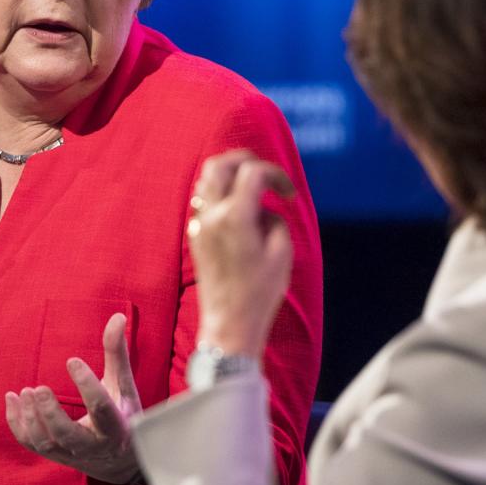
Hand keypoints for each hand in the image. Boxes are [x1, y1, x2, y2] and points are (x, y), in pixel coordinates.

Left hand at [4, 313, 142, 484]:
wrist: (120, 462)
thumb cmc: (124, 414)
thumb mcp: (124, 386)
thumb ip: (117, 354)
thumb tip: (117, 316)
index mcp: (116, 427)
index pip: (101, 409)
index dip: (86, 384)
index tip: (71, 360)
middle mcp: (93, 445)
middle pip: (67, 435)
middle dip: (50, 414)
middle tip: (37, 388)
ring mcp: (71, 454)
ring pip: (45, 443)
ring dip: (31, 419)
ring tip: (24, 391)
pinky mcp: (55, 456)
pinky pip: (30, 444)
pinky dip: (17, 424)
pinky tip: (12, 399)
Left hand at [187, 149, 295, 358]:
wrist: (230, 324)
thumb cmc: (260, 293)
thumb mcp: (281, 253)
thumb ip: (275, 219)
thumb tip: (264, 209)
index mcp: (235, 216)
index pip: (253, 171)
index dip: (276, 175)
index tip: (290, 195)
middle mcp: (211, 216)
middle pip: (220, 164)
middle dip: (245, 160)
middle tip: (266, 174)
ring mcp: (199, 226)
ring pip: (206, 180)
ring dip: (229, 175)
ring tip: (251, 188)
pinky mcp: (195, 237)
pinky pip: (202, 201)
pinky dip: (219, 194)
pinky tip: (237, 209)